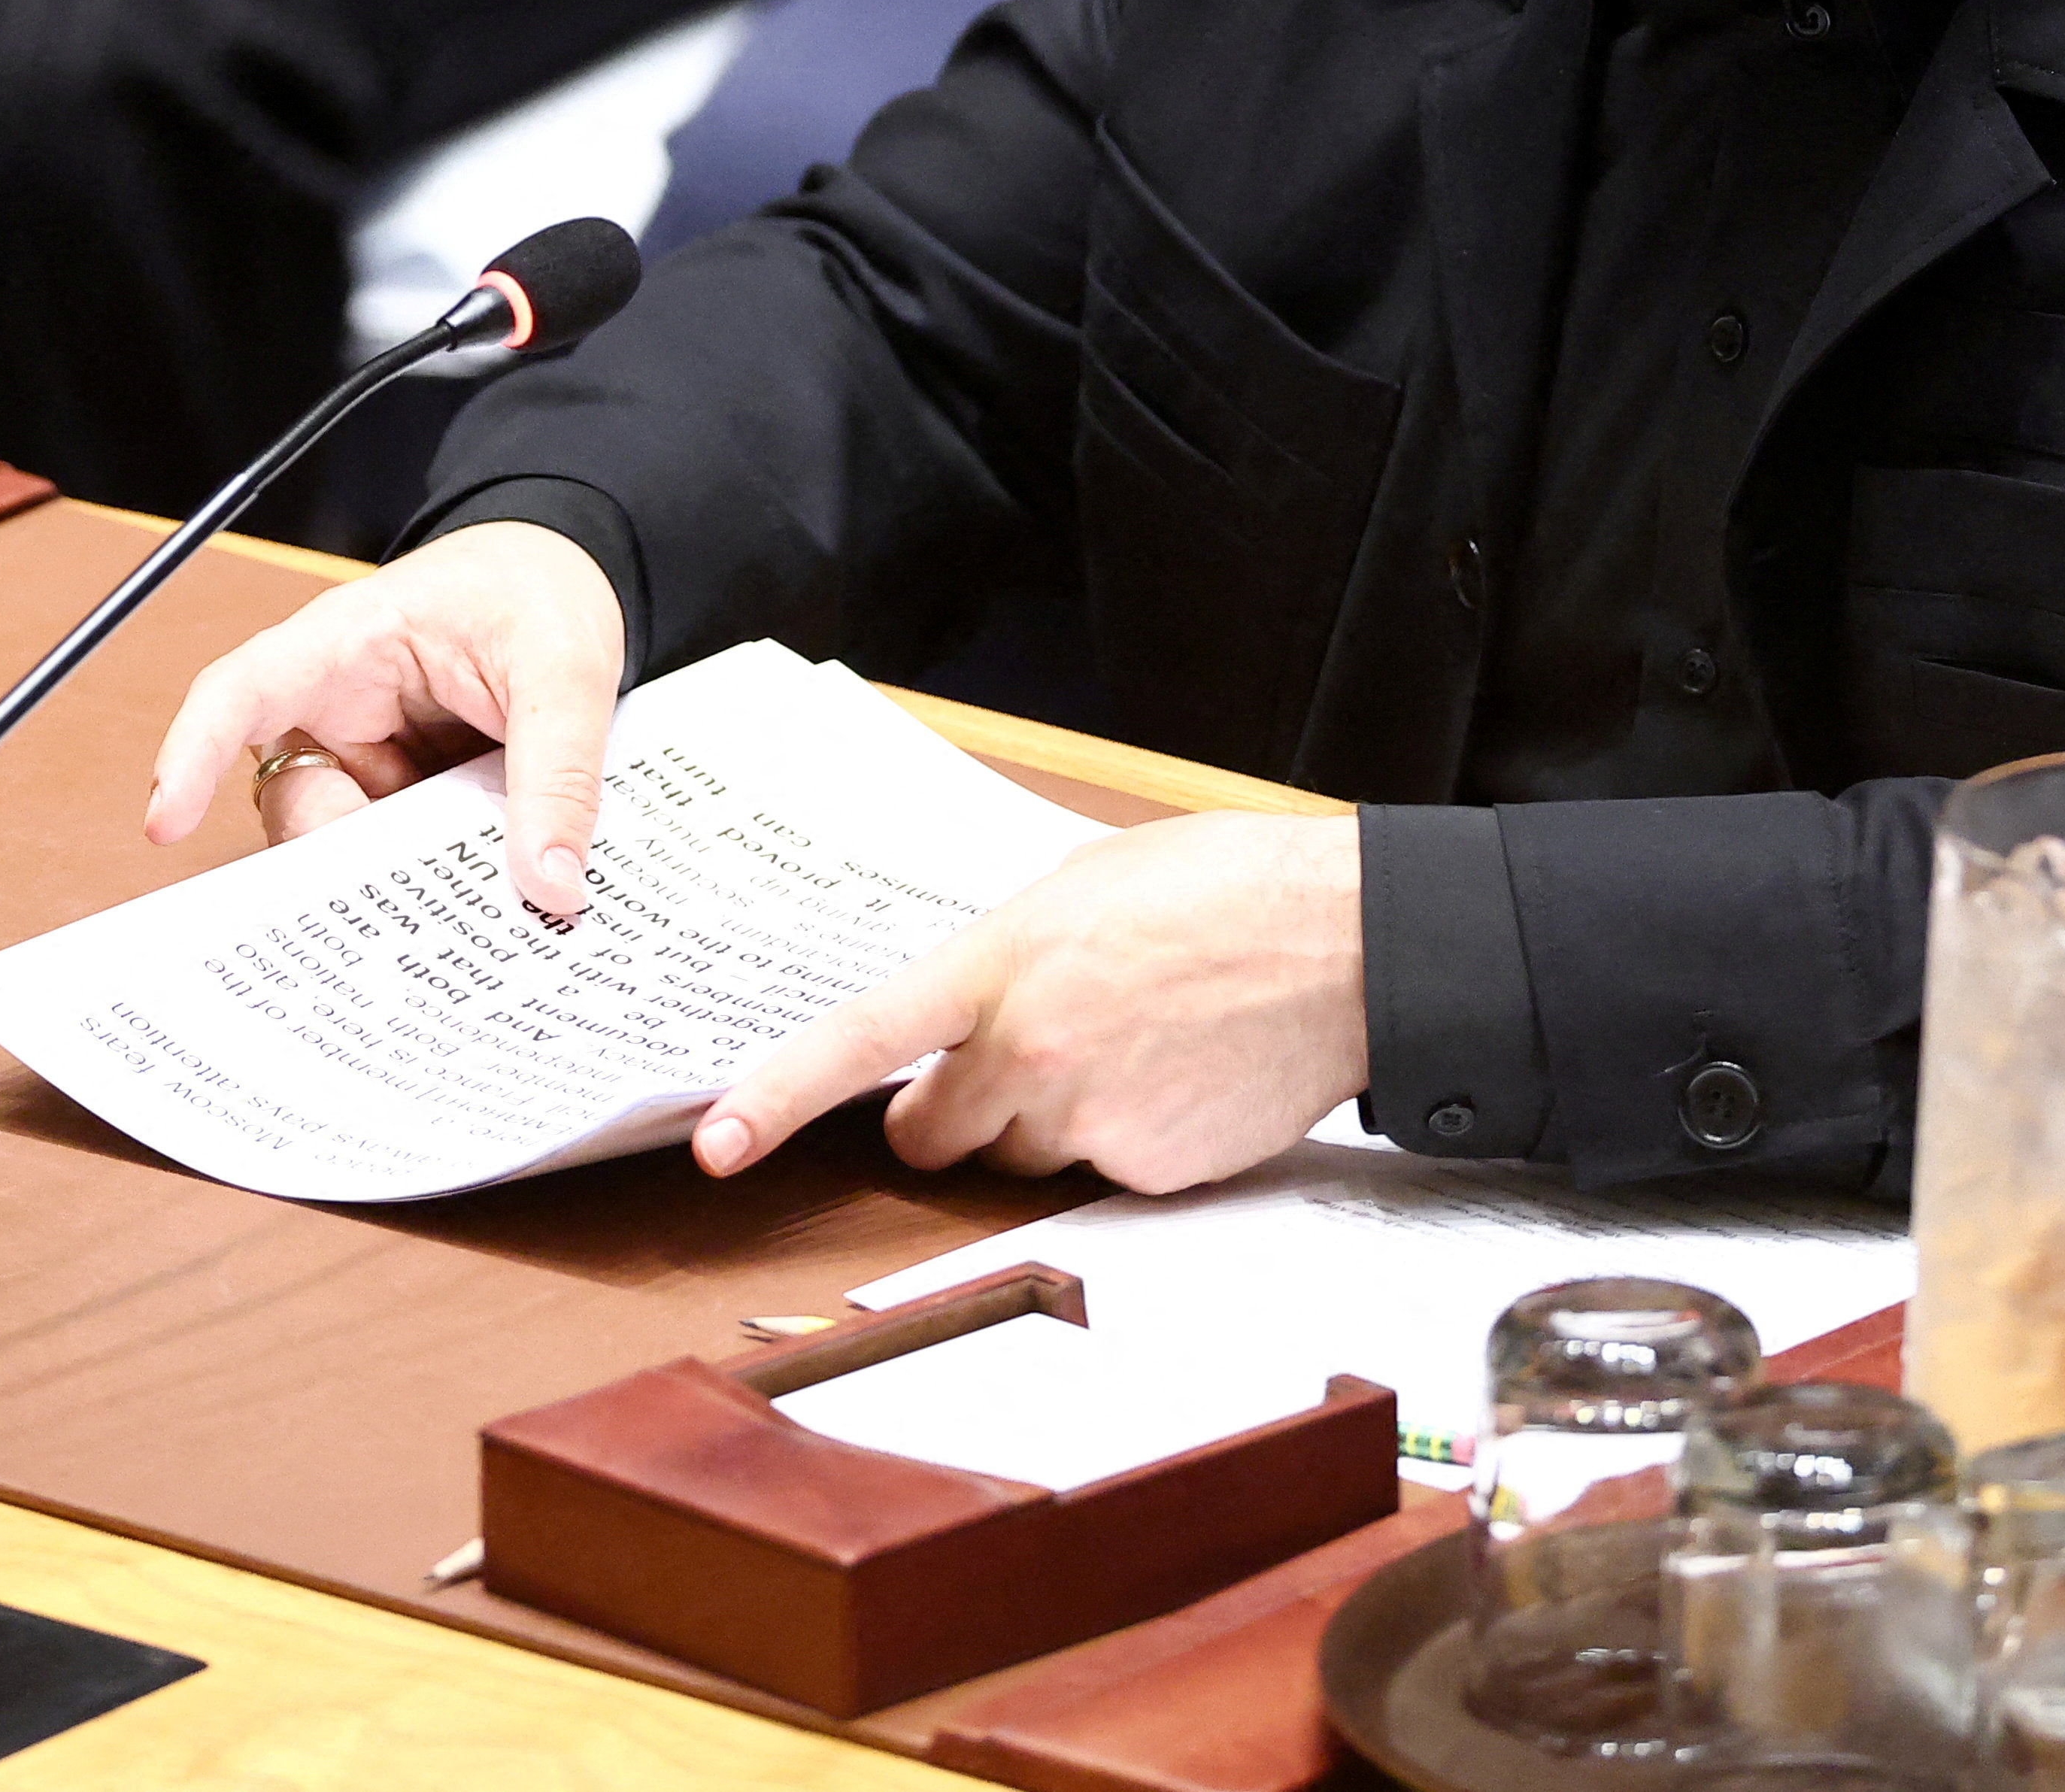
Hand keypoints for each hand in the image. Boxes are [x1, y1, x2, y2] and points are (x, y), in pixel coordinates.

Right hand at [145, 522, 625, 910]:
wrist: (569, 581)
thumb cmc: (538, 590)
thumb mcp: (565, 665)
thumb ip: (559, 770)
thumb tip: (552, 882)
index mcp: (348, 642)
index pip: (242, 690)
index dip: (190, 753)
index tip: (163, 822)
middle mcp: (341, 705)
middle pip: (294, 798)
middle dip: (339, 855)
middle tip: (404, 894)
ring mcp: (372, 759)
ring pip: (346, 844)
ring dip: (399, 877)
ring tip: (465, 893)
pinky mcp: (409, 798)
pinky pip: (400, 856)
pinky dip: (435, 882)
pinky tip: (480, 897)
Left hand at [697, 814, 1370, 1193]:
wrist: (1347, 945)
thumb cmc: (1225, 890)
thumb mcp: (1084, 888)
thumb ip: (1005, 956)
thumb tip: (962, 1009)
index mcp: (1001, 965)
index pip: (861, 1039)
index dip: (776, 1096)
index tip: (717, 1143)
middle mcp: (1030, 1053)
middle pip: (934, 1133)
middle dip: (955, 1110)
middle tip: (1018, 1056)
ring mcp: (1090, 1122)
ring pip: (1019, 1157)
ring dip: (1045, 1121)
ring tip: (1130, 1045)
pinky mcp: (1149, 1173)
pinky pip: (1099, 1176)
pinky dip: (1124, 1139)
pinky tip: (1177, 1076)